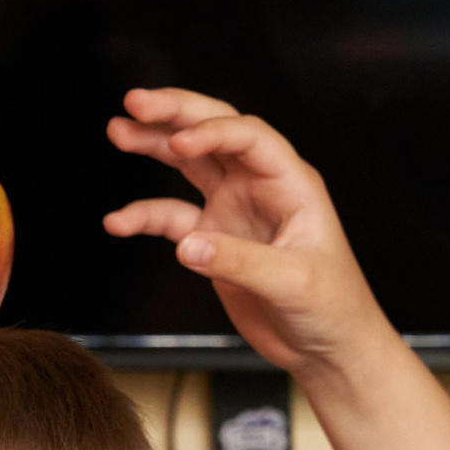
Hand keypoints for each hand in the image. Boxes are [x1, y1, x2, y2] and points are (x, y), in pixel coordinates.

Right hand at [103, 90, 400, 378]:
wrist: (327, 348)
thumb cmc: (332, 308)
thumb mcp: (293, 284)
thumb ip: (240, 262)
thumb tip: (187, 246)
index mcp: (291, 183)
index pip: (248, 137)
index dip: (212, 131)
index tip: (178, 141)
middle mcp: (260, 187)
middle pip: (214, 132)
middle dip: (174, 113)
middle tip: (134, 101)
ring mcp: (234, 210)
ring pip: (188, 163)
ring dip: (153, 145)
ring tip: (118, 130)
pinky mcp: (215, 239)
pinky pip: (172, 218)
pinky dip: (144, 216)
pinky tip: (118, 221)